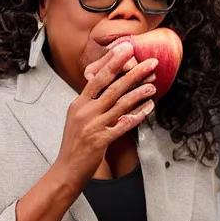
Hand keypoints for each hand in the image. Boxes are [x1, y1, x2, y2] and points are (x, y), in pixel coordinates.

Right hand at [55, 41, 157, 183]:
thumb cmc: (75, 145)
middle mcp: (85, 111)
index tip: (127, 49)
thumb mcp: (78, 119)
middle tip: (150, 62)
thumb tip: (106, 89)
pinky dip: (138, 114)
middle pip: (112, 87)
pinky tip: (149, 107)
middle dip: (133, 72)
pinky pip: (123, 124)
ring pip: (120, 104)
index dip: (113, 62)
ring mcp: (92, 125)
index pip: (98, 77)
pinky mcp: (100, 140)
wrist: (66, 170)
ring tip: (154, 84)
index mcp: (79, 104)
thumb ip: (91, 104)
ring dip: (140, 92)